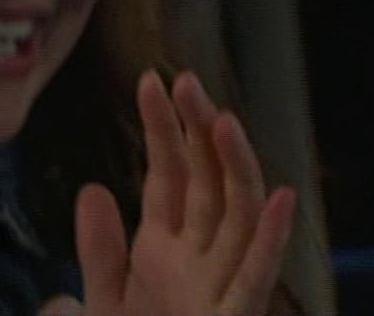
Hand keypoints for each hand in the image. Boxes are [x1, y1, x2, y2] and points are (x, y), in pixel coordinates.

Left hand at [71, 70, 295, 315]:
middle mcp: (199, 260)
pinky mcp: (230, 315)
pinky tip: (279, 197)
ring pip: (237, 218)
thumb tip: (94, 187)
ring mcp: (220, 288)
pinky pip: (256, 275)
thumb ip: (98, 249)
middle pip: (204, 185)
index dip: (163, 130)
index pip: (168, 176)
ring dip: (234, 169)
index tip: (151, 81)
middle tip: (184, 81)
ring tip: (222, 119)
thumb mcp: (103, 300)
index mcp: (166, 250)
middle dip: (197, 134)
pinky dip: (269, 237)